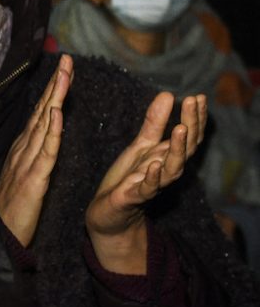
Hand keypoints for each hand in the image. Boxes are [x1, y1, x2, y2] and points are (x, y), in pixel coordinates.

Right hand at [0, 54, 72, 245]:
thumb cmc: (12, 210)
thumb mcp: (24, 177)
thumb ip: (33, 157)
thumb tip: (42, 139)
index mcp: (24, 149)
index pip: (41, 114)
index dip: (53, 91)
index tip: (65, 69)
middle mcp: (24, 150)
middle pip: (43, 111)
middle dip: (56, 85)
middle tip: (68, 60)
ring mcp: (27, 163)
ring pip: (45, 125)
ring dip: (55, 98)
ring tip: (65, 75)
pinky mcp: (33, 179)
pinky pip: (45, 152)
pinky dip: (51, 131)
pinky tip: (56, 114)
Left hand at [86, 92, 206, 273]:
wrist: (109, 212)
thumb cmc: (128, 179)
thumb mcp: (140, 146)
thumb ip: (154, 123)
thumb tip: (168, 94)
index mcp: (166, 157)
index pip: (187, 136)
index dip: (194, 117)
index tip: (198, 96)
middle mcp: (164, 170)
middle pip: (185, 148)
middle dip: (191, 124)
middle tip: (194, 101)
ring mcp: (151, 185)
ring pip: (172, 169)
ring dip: (177, 150)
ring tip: (180, 128)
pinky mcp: (133, 198)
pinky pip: (147, 189)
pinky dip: (152, 178)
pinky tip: (154, 165)